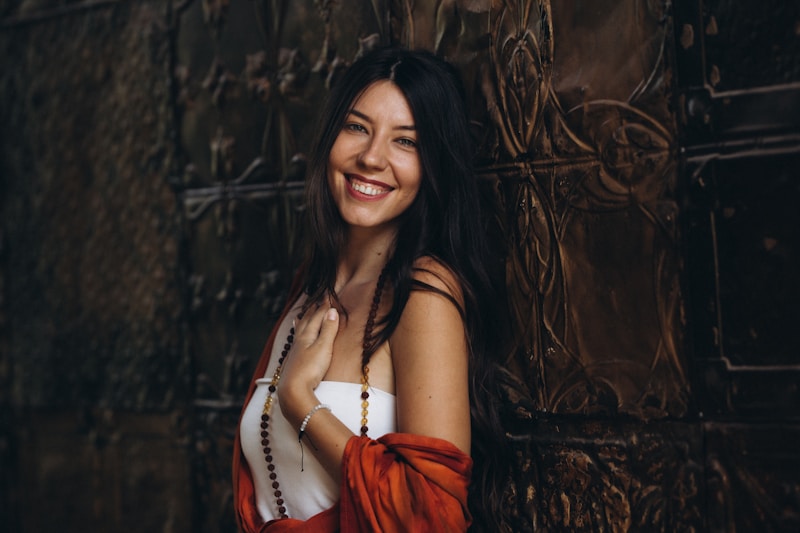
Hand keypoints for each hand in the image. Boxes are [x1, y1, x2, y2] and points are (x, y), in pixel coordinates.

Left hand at [277, 305, 339, 422]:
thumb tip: (332, 311)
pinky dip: (298, 336)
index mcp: (307, 336)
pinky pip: (296, 343)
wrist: (293, 391)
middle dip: (312, 311)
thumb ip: (328, 329)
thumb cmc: (309, 369)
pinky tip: (296, 341)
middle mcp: (299, 341)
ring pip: (299, 332)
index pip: (316, 317)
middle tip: (316, 300)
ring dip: (303, 322)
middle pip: (306, 322)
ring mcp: (295, 352)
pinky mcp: (294, 362)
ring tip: (301, 316)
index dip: (323, 307)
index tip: (329, 296)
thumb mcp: (323, 348)